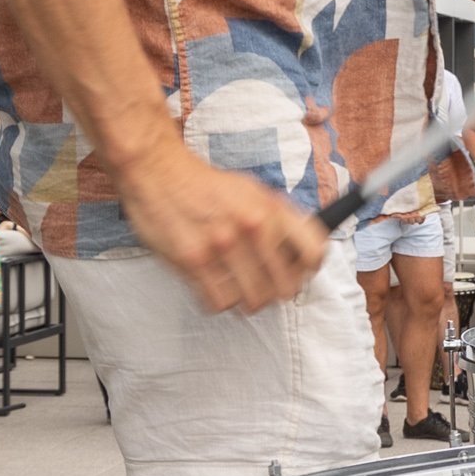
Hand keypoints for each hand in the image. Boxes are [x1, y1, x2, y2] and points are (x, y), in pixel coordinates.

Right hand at [118, 147, 323, 313]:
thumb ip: (280, 220)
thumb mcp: (253, 192)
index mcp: (272, 209)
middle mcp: (253, 227)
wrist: (160, 172)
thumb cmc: (206, 187)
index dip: (309, 270)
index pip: (314, 252)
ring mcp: (224, 245)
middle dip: (276, 292)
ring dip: (246, 299)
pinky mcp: (194, 261)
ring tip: (236, 285)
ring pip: (254, 301)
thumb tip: (303, 252)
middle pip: (286, 288)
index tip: (298, 273)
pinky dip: (218, 301)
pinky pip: (220, 303)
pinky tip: (213, 285)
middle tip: (263, 286)